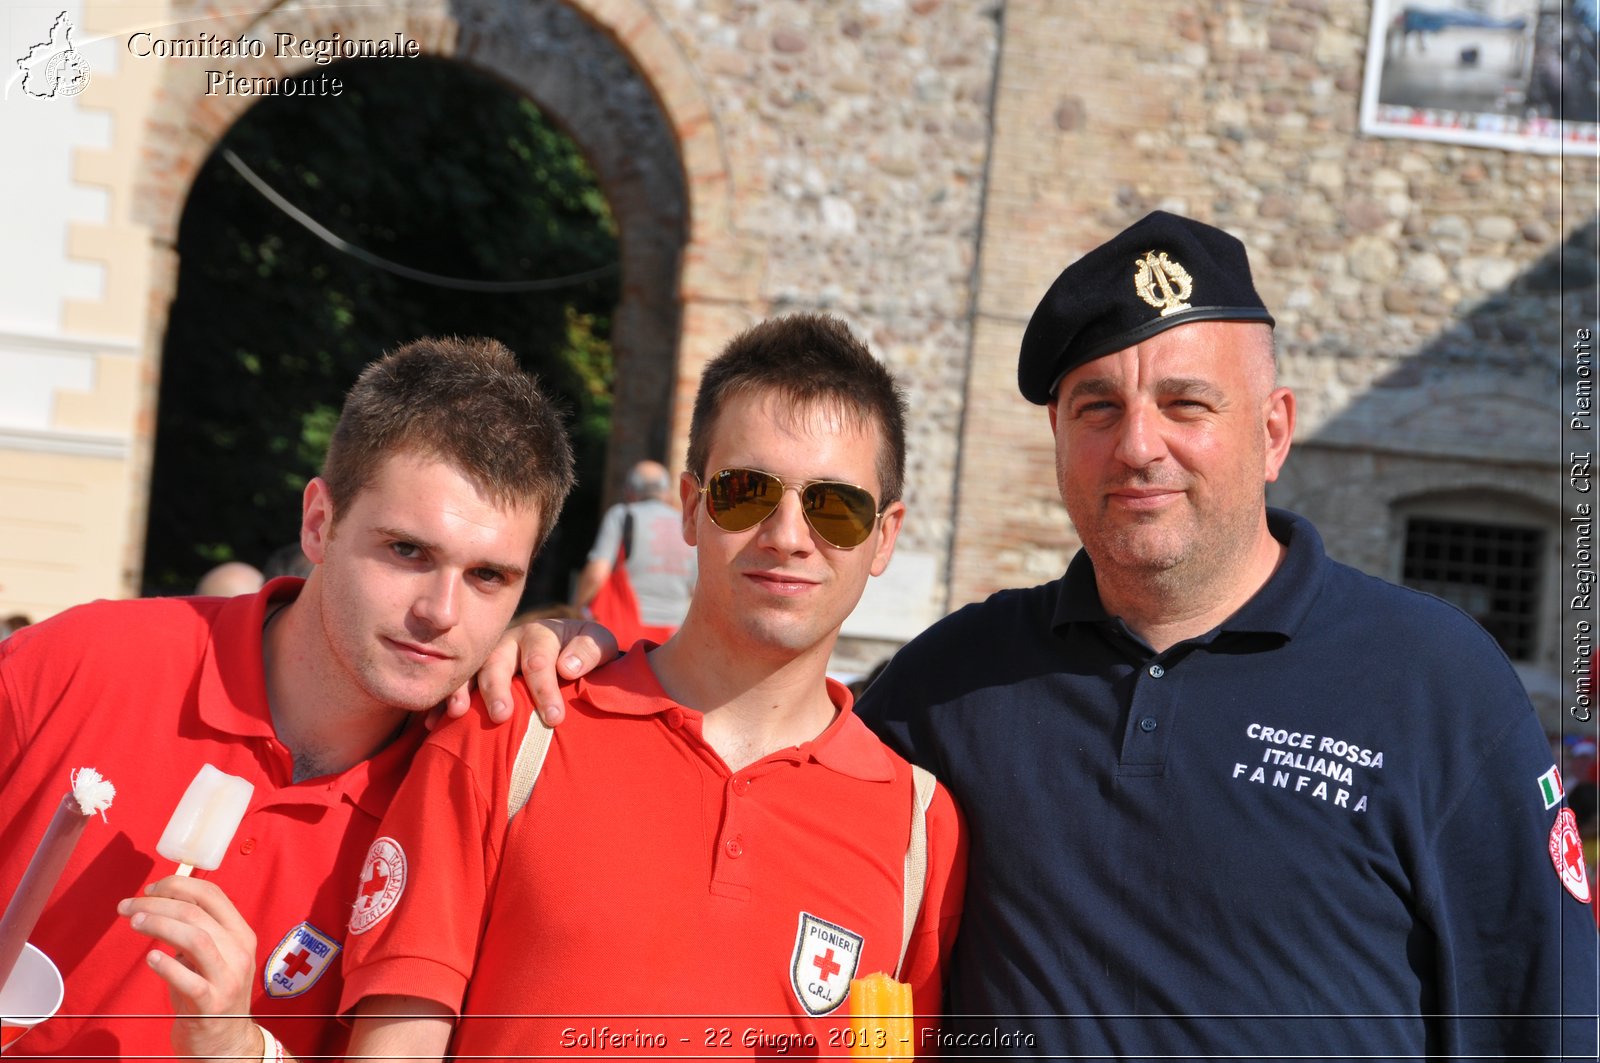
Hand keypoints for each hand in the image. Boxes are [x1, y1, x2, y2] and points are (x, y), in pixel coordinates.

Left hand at [118, 875, 261, 1060]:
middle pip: (197, 913)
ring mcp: (228, 978)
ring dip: (160, 925)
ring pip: (196, 938)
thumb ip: (197, 932)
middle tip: (128, 906)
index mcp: (241, 933)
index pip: (213, 895)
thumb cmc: (211, 995)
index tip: (150, 889)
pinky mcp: (211, 1004)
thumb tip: (160, 904)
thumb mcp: (213, 958)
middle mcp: (239, 951)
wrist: (225, 1043)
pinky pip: (189, 980)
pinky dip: (167, 965)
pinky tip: (150, 958)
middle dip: (157, 903)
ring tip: (134, 922)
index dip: (178, 885)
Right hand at [440, 617, 618, 727]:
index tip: (554, 718)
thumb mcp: (599, 645)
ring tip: (459, 714)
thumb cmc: (586, 653)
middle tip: (502, 716)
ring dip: (462, 691)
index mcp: (541, 634)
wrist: (572, 656)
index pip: (539, 659)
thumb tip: (567, 667)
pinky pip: (453, 687)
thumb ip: (590, 651)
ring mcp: (489, 659)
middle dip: (498, 688)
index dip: (545, 688)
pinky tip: (434, 723)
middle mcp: (510, 643)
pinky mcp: (475, 677)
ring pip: (470, 672)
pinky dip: (441, 703)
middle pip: (497, 661)